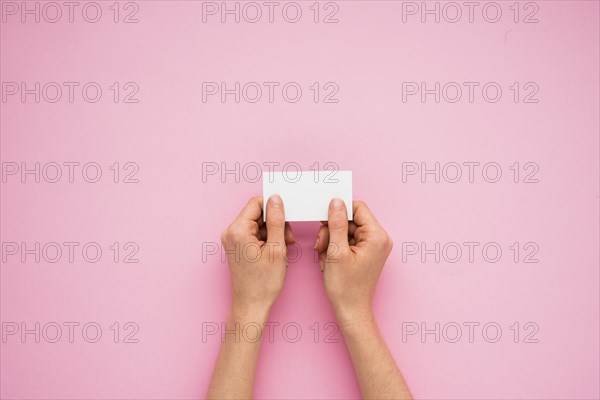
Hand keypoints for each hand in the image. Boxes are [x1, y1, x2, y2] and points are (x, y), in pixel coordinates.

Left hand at [220, 195, 294, 315]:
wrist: (251, 305)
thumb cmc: (263, 283)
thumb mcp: (277, 249)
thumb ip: (277, 221)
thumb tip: (276, 199)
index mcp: (238, 230)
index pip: (256, 203)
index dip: (274, 207)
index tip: (287, 215)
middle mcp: (231, 232)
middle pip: (257, 214)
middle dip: (276, 223)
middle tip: (288, 238)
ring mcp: (232, 240)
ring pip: (258, 224)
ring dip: (273, 232)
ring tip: (283, 248)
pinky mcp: (236, 247)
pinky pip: (254, 234)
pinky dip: (267, 239)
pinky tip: (276, 252)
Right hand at [315, 199, 392, 325]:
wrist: (351, 311)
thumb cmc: (346, 287)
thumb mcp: (336, 251)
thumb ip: (335, 224)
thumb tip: (336, 202)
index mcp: (377, 236)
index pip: (358, 208)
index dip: (339, 211)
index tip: (325, 220)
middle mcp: (379, 239)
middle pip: (351, 220)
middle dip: (332, 230)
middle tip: (322, 245)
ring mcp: (373, 247)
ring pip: (346, 230)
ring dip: (331, 240)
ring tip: (325, 256)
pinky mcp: (366, 253)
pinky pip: (348, 241)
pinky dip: (336, 248)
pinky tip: (329, 260)